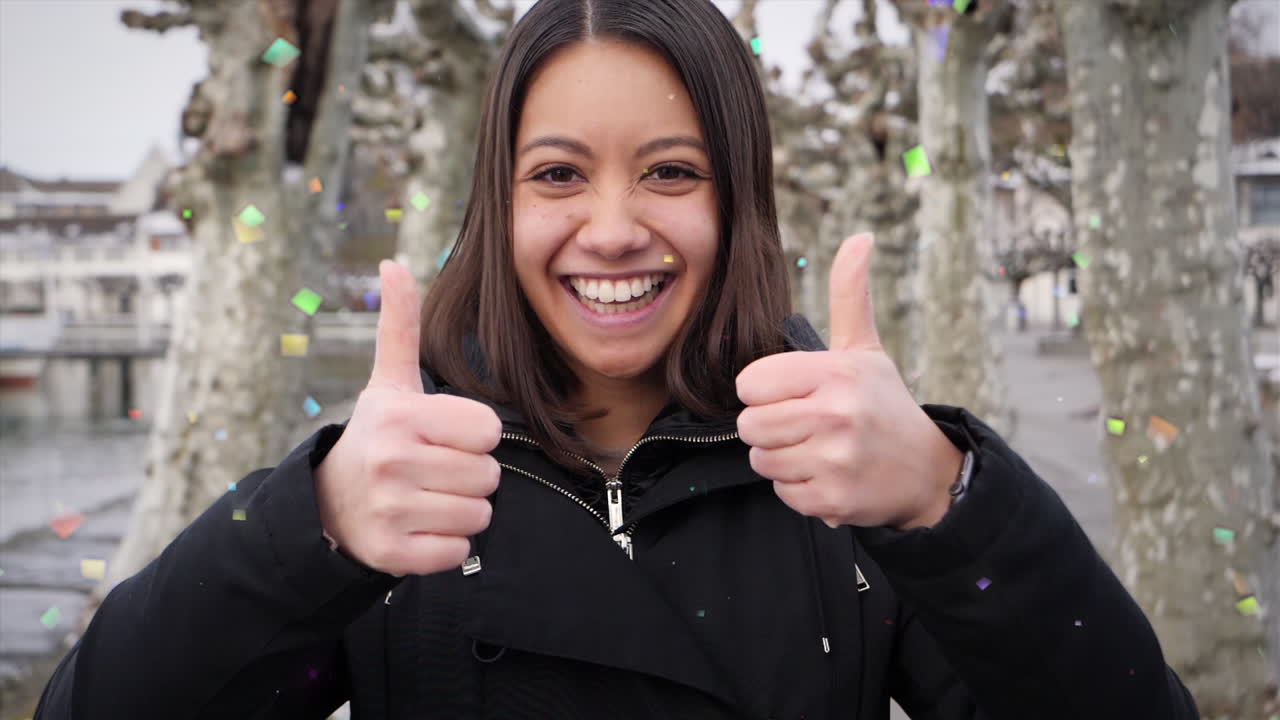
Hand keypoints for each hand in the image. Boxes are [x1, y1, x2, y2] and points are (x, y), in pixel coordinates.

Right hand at [314, 260, 502, 576]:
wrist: (327, 506)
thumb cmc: (378, 437)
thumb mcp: (388, 383)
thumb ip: (400, 326)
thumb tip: (393, 263)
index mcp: (400, 415)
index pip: (488, 430)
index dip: (472, 436)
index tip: (442, 437)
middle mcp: (391, 461)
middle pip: (489, 476)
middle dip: (469, 476)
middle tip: (433, 471)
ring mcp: (390, 510)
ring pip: (479, 516)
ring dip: (460, 511)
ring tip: (426, 498)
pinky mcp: (393, 554)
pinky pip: (459, 553)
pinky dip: (446, 547)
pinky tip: (418, 527)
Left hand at [735, 233, 963, 530]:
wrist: (927, 471)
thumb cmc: (884, 405)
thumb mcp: (865, 349)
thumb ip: (850, 294)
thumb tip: (860, 237)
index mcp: (834, 372)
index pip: (750, 384)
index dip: (764, 391)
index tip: (791, 395)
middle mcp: (835, 414)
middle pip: (750, 426)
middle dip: (769, 428)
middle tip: (804, 425)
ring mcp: (835, 460)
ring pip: (762, 461)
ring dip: (782, 458)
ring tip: (817, 449)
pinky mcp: (833, 499)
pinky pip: (782, 493)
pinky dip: (799, 488)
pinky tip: (827, 473)